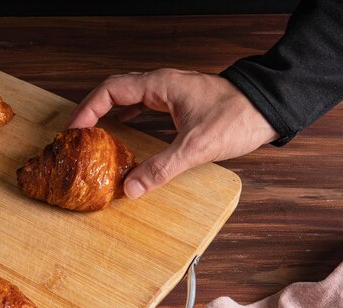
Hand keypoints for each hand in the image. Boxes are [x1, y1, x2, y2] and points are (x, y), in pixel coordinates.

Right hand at [66, 69, 278, 198]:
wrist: (270, 107)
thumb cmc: (238, 116)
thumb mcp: (197, 146)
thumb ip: (162, 168)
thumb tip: (132, 188)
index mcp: (159, 85)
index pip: (110, 91)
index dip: (87, 109)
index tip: (73, 130)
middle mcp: (161, 85)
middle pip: (113, 91)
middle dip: (92, 111)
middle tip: (76, 134)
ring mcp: (170, 92)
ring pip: (128, 97)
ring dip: (108, 113)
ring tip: (93, 134)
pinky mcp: (179, 103)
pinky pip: (143, 105)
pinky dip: (127, 116)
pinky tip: (124, 129)